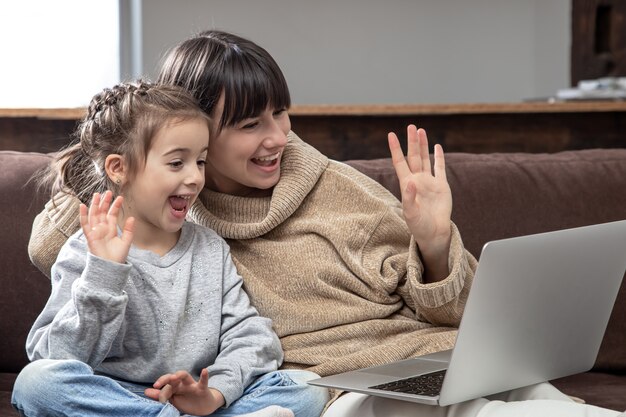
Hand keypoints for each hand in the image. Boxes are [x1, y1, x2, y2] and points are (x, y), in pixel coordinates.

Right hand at [79, 191, 133, 263]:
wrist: (111, 266)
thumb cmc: (118, 256)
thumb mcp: (126, 241)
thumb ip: (128, 230)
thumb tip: (132, 217)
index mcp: (111, 229)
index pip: (112, 214)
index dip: (115, 206)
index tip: (120, 197)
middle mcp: (102, 228)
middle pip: (102, 212)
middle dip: (105, 202)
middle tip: (108, 192)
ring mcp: (95, 231)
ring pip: (94, 215)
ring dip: (95, 205)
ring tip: (97, 195)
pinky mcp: (89, 236)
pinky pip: (84, 224)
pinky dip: (83, 215)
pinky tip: (82, 206)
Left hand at [145, 369, 224, 415]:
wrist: (203, 407)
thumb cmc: (187, 401)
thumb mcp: (173, 399)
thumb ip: (160, 395)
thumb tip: (146, 391)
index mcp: (175, 386)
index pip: (165, 385)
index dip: (159, 389)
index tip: (150, 391)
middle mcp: (182, 383)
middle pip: (173, 377)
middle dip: (165, 379)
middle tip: (157, 384)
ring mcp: (192, 385)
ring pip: (185, 376)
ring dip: (179, 375)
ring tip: (174, 377)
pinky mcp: (202, 389)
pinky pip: (203, 382)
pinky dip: (204, 376)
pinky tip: (204, 370)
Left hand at [388, 125, 451, 280]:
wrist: (434, 233)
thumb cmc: (418, 226)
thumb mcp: (410, 214)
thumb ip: (409, 198)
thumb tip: (410, 182)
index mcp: (407, 185)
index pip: (399, 162)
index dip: (395, 149)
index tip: (391, 135)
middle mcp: (417, 180)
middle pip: (413, 156)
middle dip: (411, 142)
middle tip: (411, 126)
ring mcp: (429, 182)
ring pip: (425, 159)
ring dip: (423, 145)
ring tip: (420, 131)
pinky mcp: (442, 186)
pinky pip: (440, 168)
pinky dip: (439, 157)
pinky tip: (437, 146)